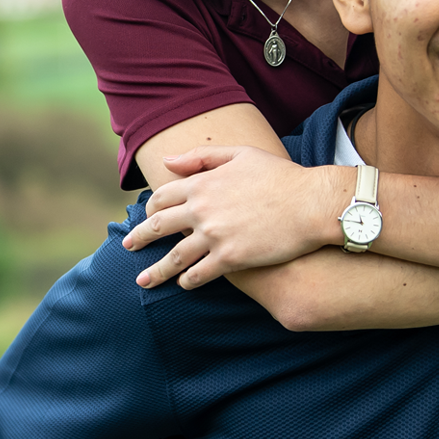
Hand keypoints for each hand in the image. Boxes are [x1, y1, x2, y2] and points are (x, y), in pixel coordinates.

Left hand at [125, 146, 350, 289]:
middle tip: (129, 247)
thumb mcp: (241, 154)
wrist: (310, 203)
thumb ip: (202, 156)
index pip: (162, 197)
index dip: (150, 208)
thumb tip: (167, 160)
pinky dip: (188, 282)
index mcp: (202, 183)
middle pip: (159, 227)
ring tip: (143, 281)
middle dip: (140, 238)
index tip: (146, 217)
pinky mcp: (231, 258)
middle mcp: (202, 210)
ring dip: (156, 271)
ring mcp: (214, 236)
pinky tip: (184, 285)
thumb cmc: (280, 176)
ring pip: (175, 257)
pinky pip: (200, 275)